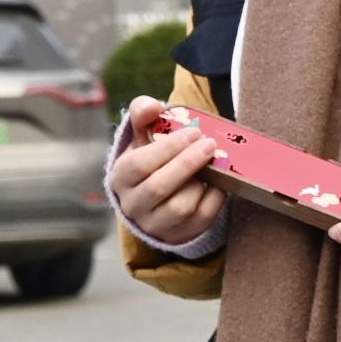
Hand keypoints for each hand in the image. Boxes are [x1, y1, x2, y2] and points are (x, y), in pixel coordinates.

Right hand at [108, 99, 224, 248]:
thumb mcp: (143, 135)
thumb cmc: (152, 159)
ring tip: (211, 164)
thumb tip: (152, 106)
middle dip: (188, 163)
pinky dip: (215, 198)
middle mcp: (133, 205)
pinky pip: (201, 219)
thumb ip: (144, 114)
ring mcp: (155, 224)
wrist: (158, 198)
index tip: (193, 132)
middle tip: (210, 144)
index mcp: (120, 178)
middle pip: (159, 187)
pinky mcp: (178, 235)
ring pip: (181, 207)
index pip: (140, 164)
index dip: (169, 148)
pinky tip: (220, 182)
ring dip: (200, 183)